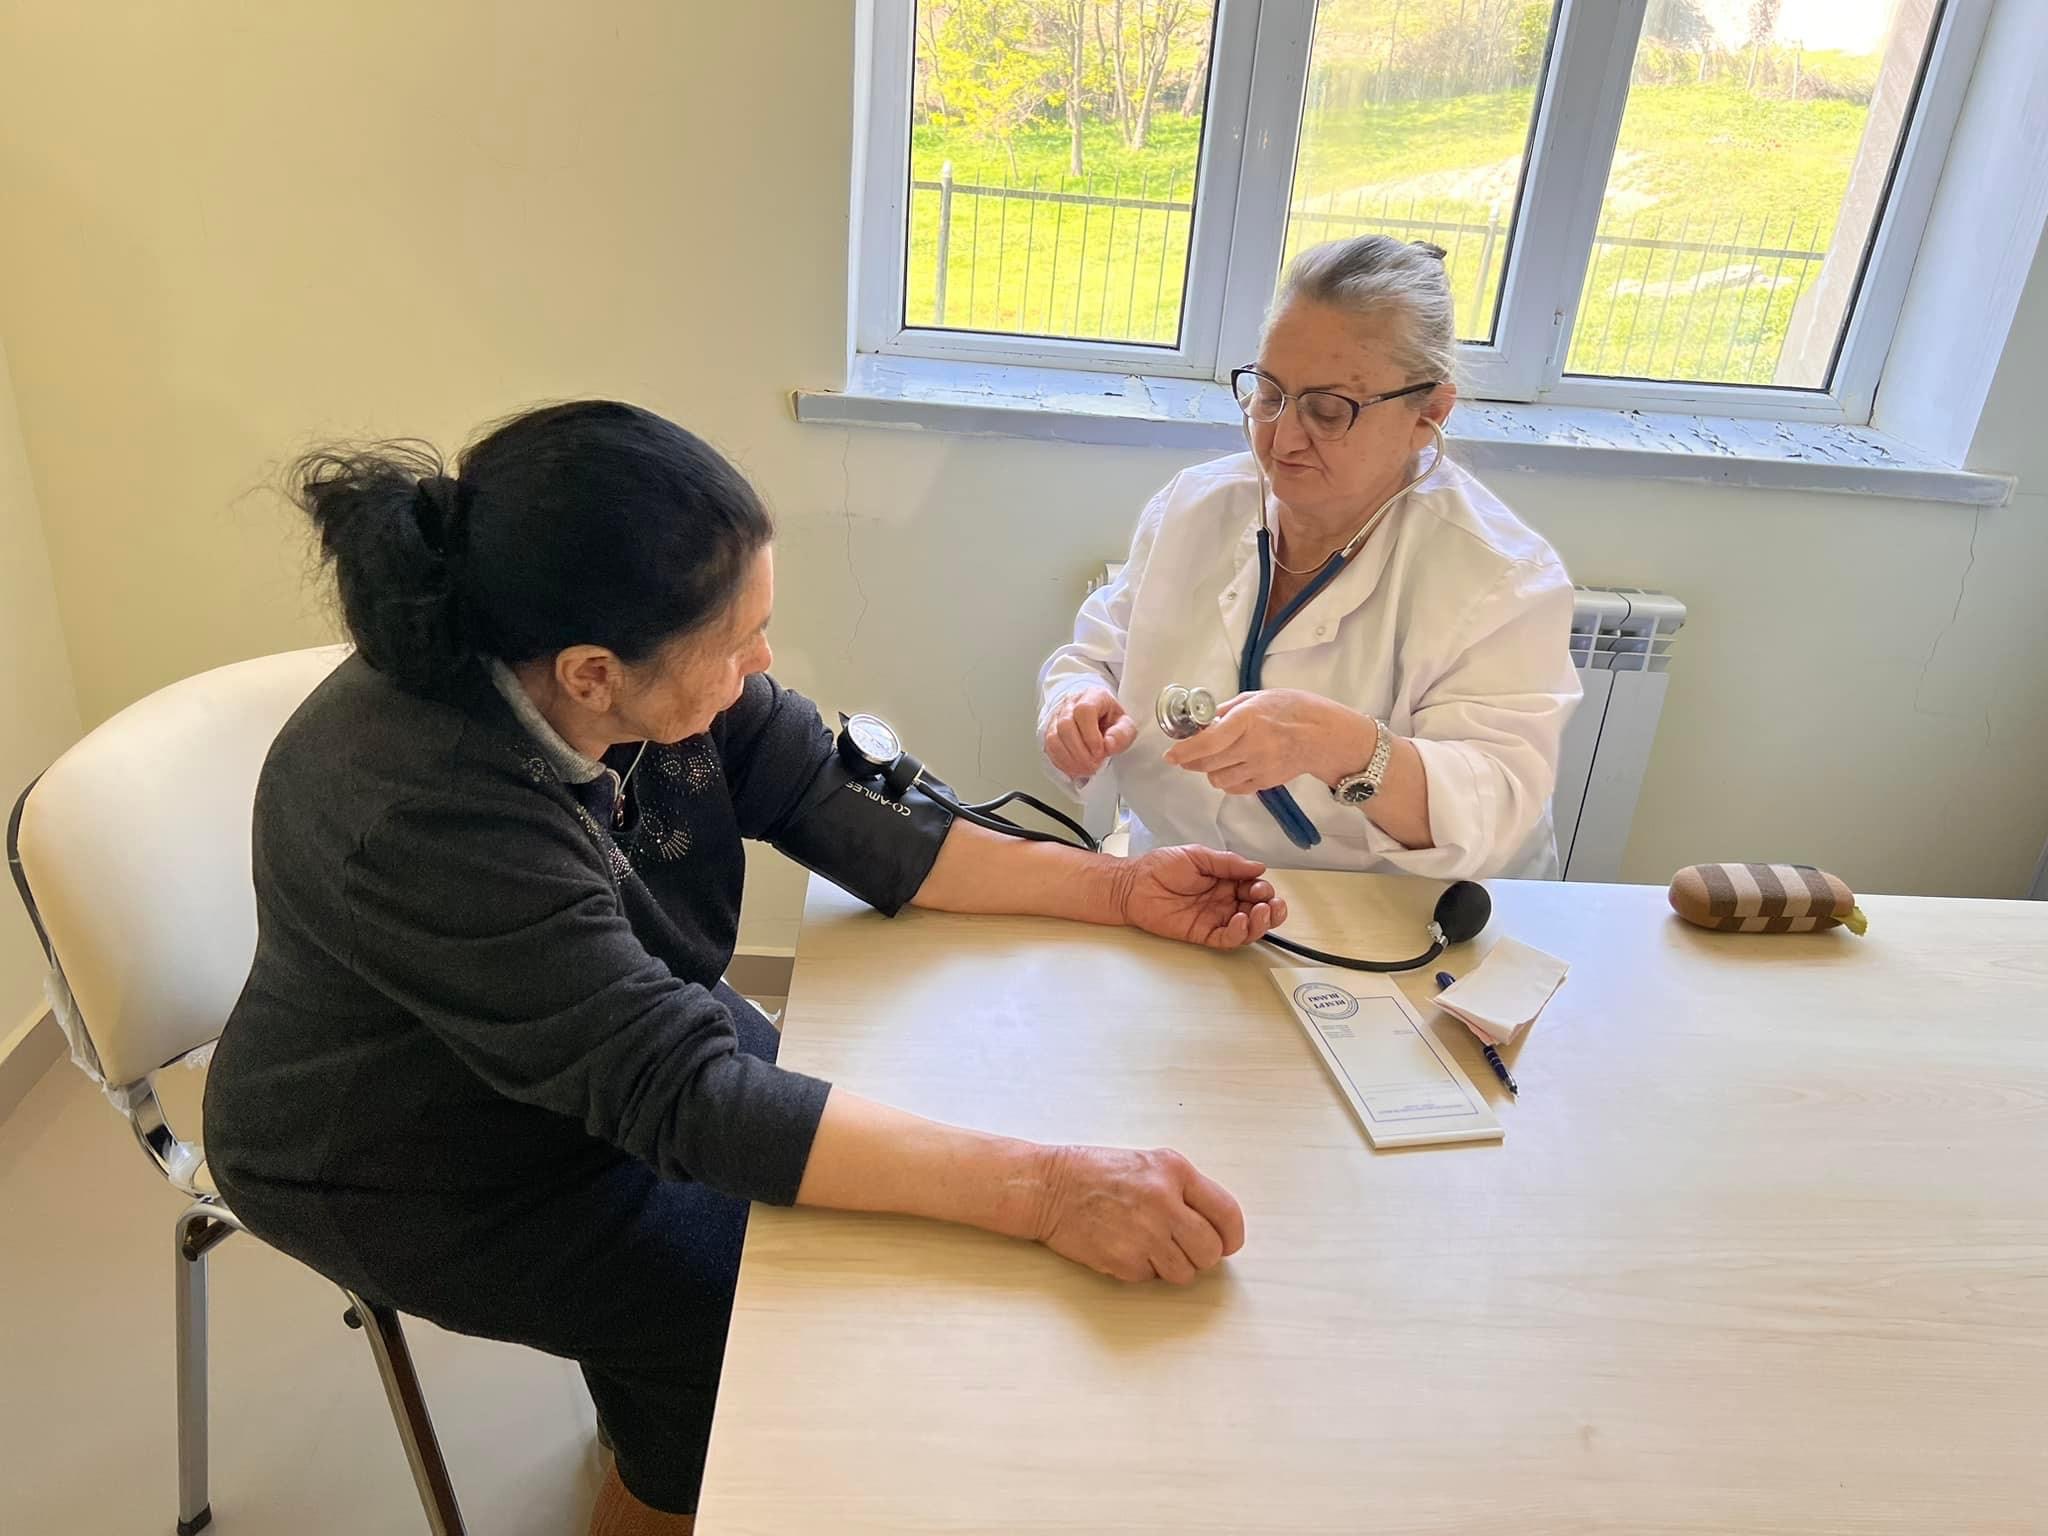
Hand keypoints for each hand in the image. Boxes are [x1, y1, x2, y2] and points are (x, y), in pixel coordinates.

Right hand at [1033, 1144, 1246, 1283]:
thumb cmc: (1094, 1173)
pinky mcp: (1125, 1260)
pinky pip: (1152, 1278)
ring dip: (1172, 1265)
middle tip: (1185, 1247)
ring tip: (1149, 1244)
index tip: (1228, 1243)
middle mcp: (1164, 1202)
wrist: (1049, 1188)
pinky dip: (1143, 1269)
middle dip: (1203, 1255)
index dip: (1232, 1236)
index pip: (1227, 1213)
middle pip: (1210, 1250)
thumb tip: (1215, 1226)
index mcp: (1174, 1171)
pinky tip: (1125, 1246)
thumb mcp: (1149, 1164)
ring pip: (1185, 1272)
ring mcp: (1145, 1234)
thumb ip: (1184, 1189)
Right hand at [1044, 685, 1137, 781]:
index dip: (1090, 735)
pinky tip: (1075, 769)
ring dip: (1070, 759)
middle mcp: (1070, 704)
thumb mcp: (1125, 724)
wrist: (1096, 716)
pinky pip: (1049, 748)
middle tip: (1094, 765)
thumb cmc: (1109, 719)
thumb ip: (1122, 734)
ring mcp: (1057, 717)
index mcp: (1092, 696)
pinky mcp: (1050, 731)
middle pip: (1065, 725)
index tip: (1100, 752)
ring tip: (1086, 769)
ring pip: (1054, 737)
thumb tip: (1109, 745)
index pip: (1083, 711)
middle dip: (1080, 751)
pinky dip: (1062, 762)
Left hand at [1112, 846, 1286, 948]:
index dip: (1263, 889)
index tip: (1261, 886)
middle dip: (1271, 908)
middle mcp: (1224, 900)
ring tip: (1261, 913)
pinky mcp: (1203, 933)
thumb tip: (1258, 866)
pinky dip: (1239, 933)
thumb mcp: (1198, 856)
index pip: (1255, 887)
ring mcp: (1215, 918)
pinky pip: (1227, 938)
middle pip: (1258, 910)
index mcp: (1226, 880)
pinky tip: (1241, 921)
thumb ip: (1228, 863)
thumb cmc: (1161, 867)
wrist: (1134, 884)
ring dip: (1261, 923)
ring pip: (1248, 927)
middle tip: (1270, 904)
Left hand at [1160, 689, 1373, 794]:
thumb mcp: (1257, 698)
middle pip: (1208, 763)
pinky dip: (1226, 781)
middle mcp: (1252, 745)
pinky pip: (1235, 788)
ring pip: (1218, 779)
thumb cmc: (1293, 709)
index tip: (1170, 754)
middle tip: (1185, 754)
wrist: (1324, 735)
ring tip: (1213, 759)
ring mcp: (1260, 767)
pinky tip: (1231, 768)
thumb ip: (1228, 711)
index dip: (1185, 750)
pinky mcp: (1266, 782)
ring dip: (1209, 771)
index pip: (1208, 741)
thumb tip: (1202, 721)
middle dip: (1191, 760)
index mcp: (1248, 719)